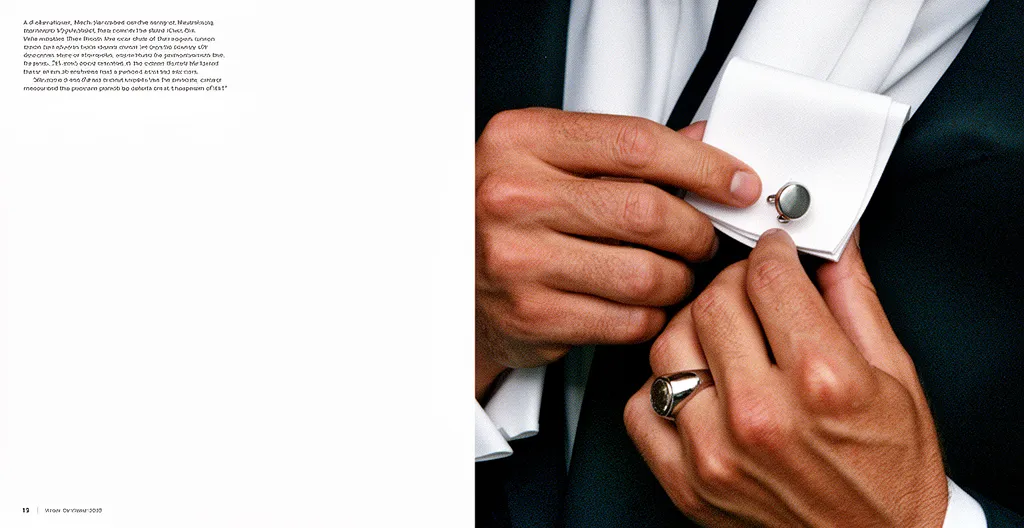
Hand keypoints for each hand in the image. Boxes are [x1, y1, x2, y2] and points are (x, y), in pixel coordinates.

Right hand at [475, 108, 761, 398]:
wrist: (454, 281)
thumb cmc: (507, 216)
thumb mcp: (548, 159)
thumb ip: (623, 150)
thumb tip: (706, 144)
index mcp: (521, 141)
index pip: (637, 144)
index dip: (704, 166)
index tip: (737, 183)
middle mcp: (512, 196)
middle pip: (650, 211)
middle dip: (697, 230)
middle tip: (705, 238)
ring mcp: (518, 259)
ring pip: (647, 273)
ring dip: (680, 279)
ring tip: (673, 273)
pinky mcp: (533, 315)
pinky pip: (628, 320)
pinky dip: (652, 315)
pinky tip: (643, 304)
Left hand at [625, 229, 947, 526]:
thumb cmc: (892, 475)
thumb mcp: (895, 376)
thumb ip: (854, 299)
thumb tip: (833, 245)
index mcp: (823, 382)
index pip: (768, 277)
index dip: (772, 252)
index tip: (774, 253)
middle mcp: (762, 416)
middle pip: (713, 303)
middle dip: (735, 282)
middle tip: (754, 292)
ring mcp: (715, 453)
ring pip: (668, 347)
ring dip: (694, 329)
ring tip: (725, 338)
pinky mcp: (686, 483)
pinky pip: (641, 408)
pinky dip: (661, 388)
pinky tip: (697, 386)